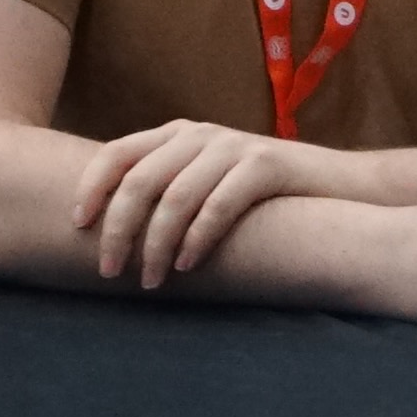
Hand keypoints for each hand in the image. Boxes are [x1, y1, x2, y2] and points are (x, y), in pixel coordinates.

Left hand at [76, 118, 350, 283]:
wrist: (339, 186)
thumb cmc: (262, 197)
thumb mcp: (206, 183)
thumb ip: (167, 191)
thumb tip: (111, 233)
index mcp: (176, 135)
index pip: (117, 154)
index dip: (91, 188)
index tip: (77, 227)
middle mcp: (199, 135)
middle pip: (139, 181)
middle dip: (118, 230)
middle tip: (109, 272)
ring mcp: (233, 146)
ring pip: (175, 197)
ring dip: (155, 245)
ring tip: (149, 282)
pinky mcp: (265, 165)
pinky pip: (218, 205)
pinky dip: (197, 239)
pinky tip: (188, 266)